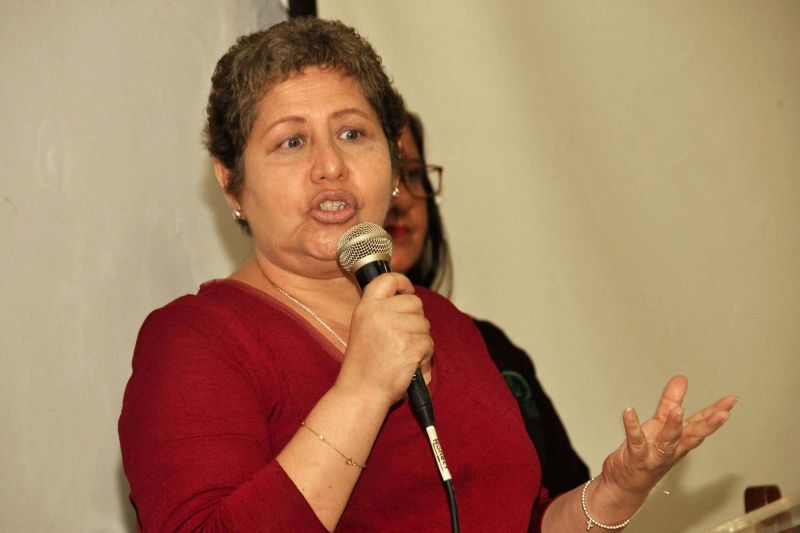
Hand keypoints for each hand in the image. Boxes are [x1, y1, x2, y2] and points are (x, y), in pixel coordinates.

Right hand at [335, 273, 433, 406]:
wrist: (361, 393)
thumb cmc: (364, 366)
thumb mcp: (363, 329)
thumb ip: (381, 312)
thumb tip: (408, 296)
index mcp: (365, 308)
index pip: (387, 279)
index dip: (402, 281)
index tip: (408, 290)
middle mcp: (379, 314)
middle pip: (414, 302)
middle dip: (416, 320)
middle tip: (403, 339)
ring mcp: (395, 329)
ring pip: (425, 324)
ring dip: (421, 341)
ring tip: (403, 356)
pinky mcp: (410, 345)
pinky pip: (429, 343)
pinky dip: (425, 356)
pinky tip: (410, 365)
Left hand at [599, 375, 736, 497]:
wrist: (626, 483)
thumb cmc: (645, 453)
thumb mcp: (659, 425)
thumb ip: (669, 401)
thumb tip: (681, 379)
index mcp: (680, 439)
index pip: (701, 423)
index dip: (716, 412)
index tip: (731, 400)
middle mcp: (672, 448)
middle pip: (693, 435)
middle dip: (709, 424)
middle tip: (723, 413)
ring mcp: (656, 455)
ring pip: (668, 440)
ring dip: (674, 426)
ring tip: (678, 410)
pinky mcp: (637, 457)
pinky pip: (636, 441)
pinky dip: (632, 426)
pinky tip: (628, 412)